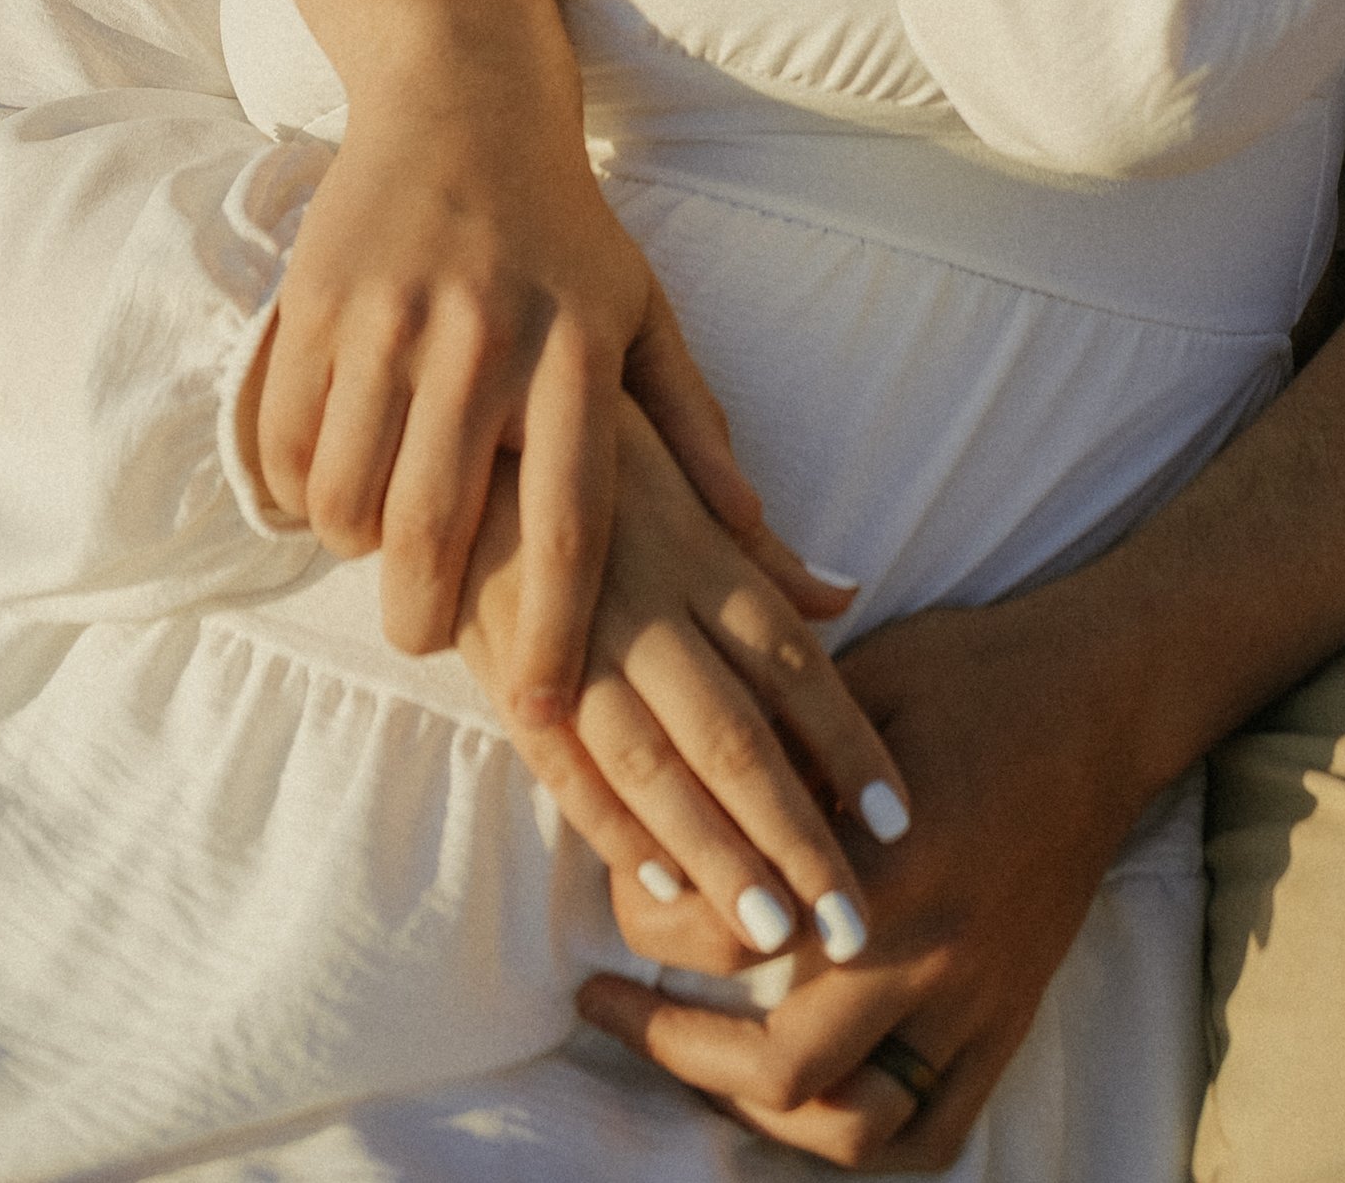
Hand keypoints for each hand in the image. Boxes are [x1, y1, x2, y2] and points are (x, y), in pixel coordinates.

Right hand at [246, 57, 765, 720]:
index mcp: (576, 354)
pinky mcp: (317, 300)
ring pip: (351, 497)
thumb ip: (697, 433)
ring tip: (379, 549)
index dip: (558, 630)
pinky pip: (290, 440)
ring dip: (355, 549)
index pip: (572, 524)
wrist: (463, 98)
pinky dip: (298, 487)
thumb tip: (771, 548)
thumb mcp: (644, 315)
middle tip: (426, 634)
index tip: (546, 708)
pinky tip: (327, 482)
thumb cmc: (565, 228)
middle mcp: (484, 339)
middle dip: (425, 615)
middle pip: (438, 529)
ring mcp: (391, 318)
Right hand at [456, 397, 912, 961]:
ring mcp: (570, 638)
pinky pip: (560, 761)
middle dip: (794, 834)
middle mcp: (644, 601)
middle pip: (733, 733)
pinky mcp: (502, 664)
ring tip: (767, 933)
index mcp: (697, 548)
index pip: (791, 658)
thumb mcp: (678, 452)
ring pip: (651, 765)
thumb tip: (847, 596)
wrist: (447, 410)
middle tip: (850, 922)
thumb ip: (759, 540)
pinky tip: (654, 889)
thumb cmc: (581, 430)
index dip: (848, 738)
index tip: (897, 819)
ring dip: (713, 855)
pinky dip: (606, 827)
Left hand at [579, 575, 1169, 1169]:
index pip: (735, 941)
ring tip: (697, 1067)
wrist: (1102, 698)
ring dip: (763, 1115)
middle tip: (610, 1007)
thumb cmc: (970, 672)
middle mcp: (934, 953)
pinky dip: (864, 1138)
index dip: (651, 928)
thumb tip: (674, 815)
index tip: (610, 905)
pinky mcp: (1011, 1020)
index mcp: (887, 862)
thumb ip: (775, 765)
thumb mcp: (855, 689)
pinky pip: (935, 1132)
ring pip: (857, 1127)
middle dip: (677, 1049)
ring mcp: (979, 1002)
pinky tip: (805, 1104)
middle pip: (782, 1067)